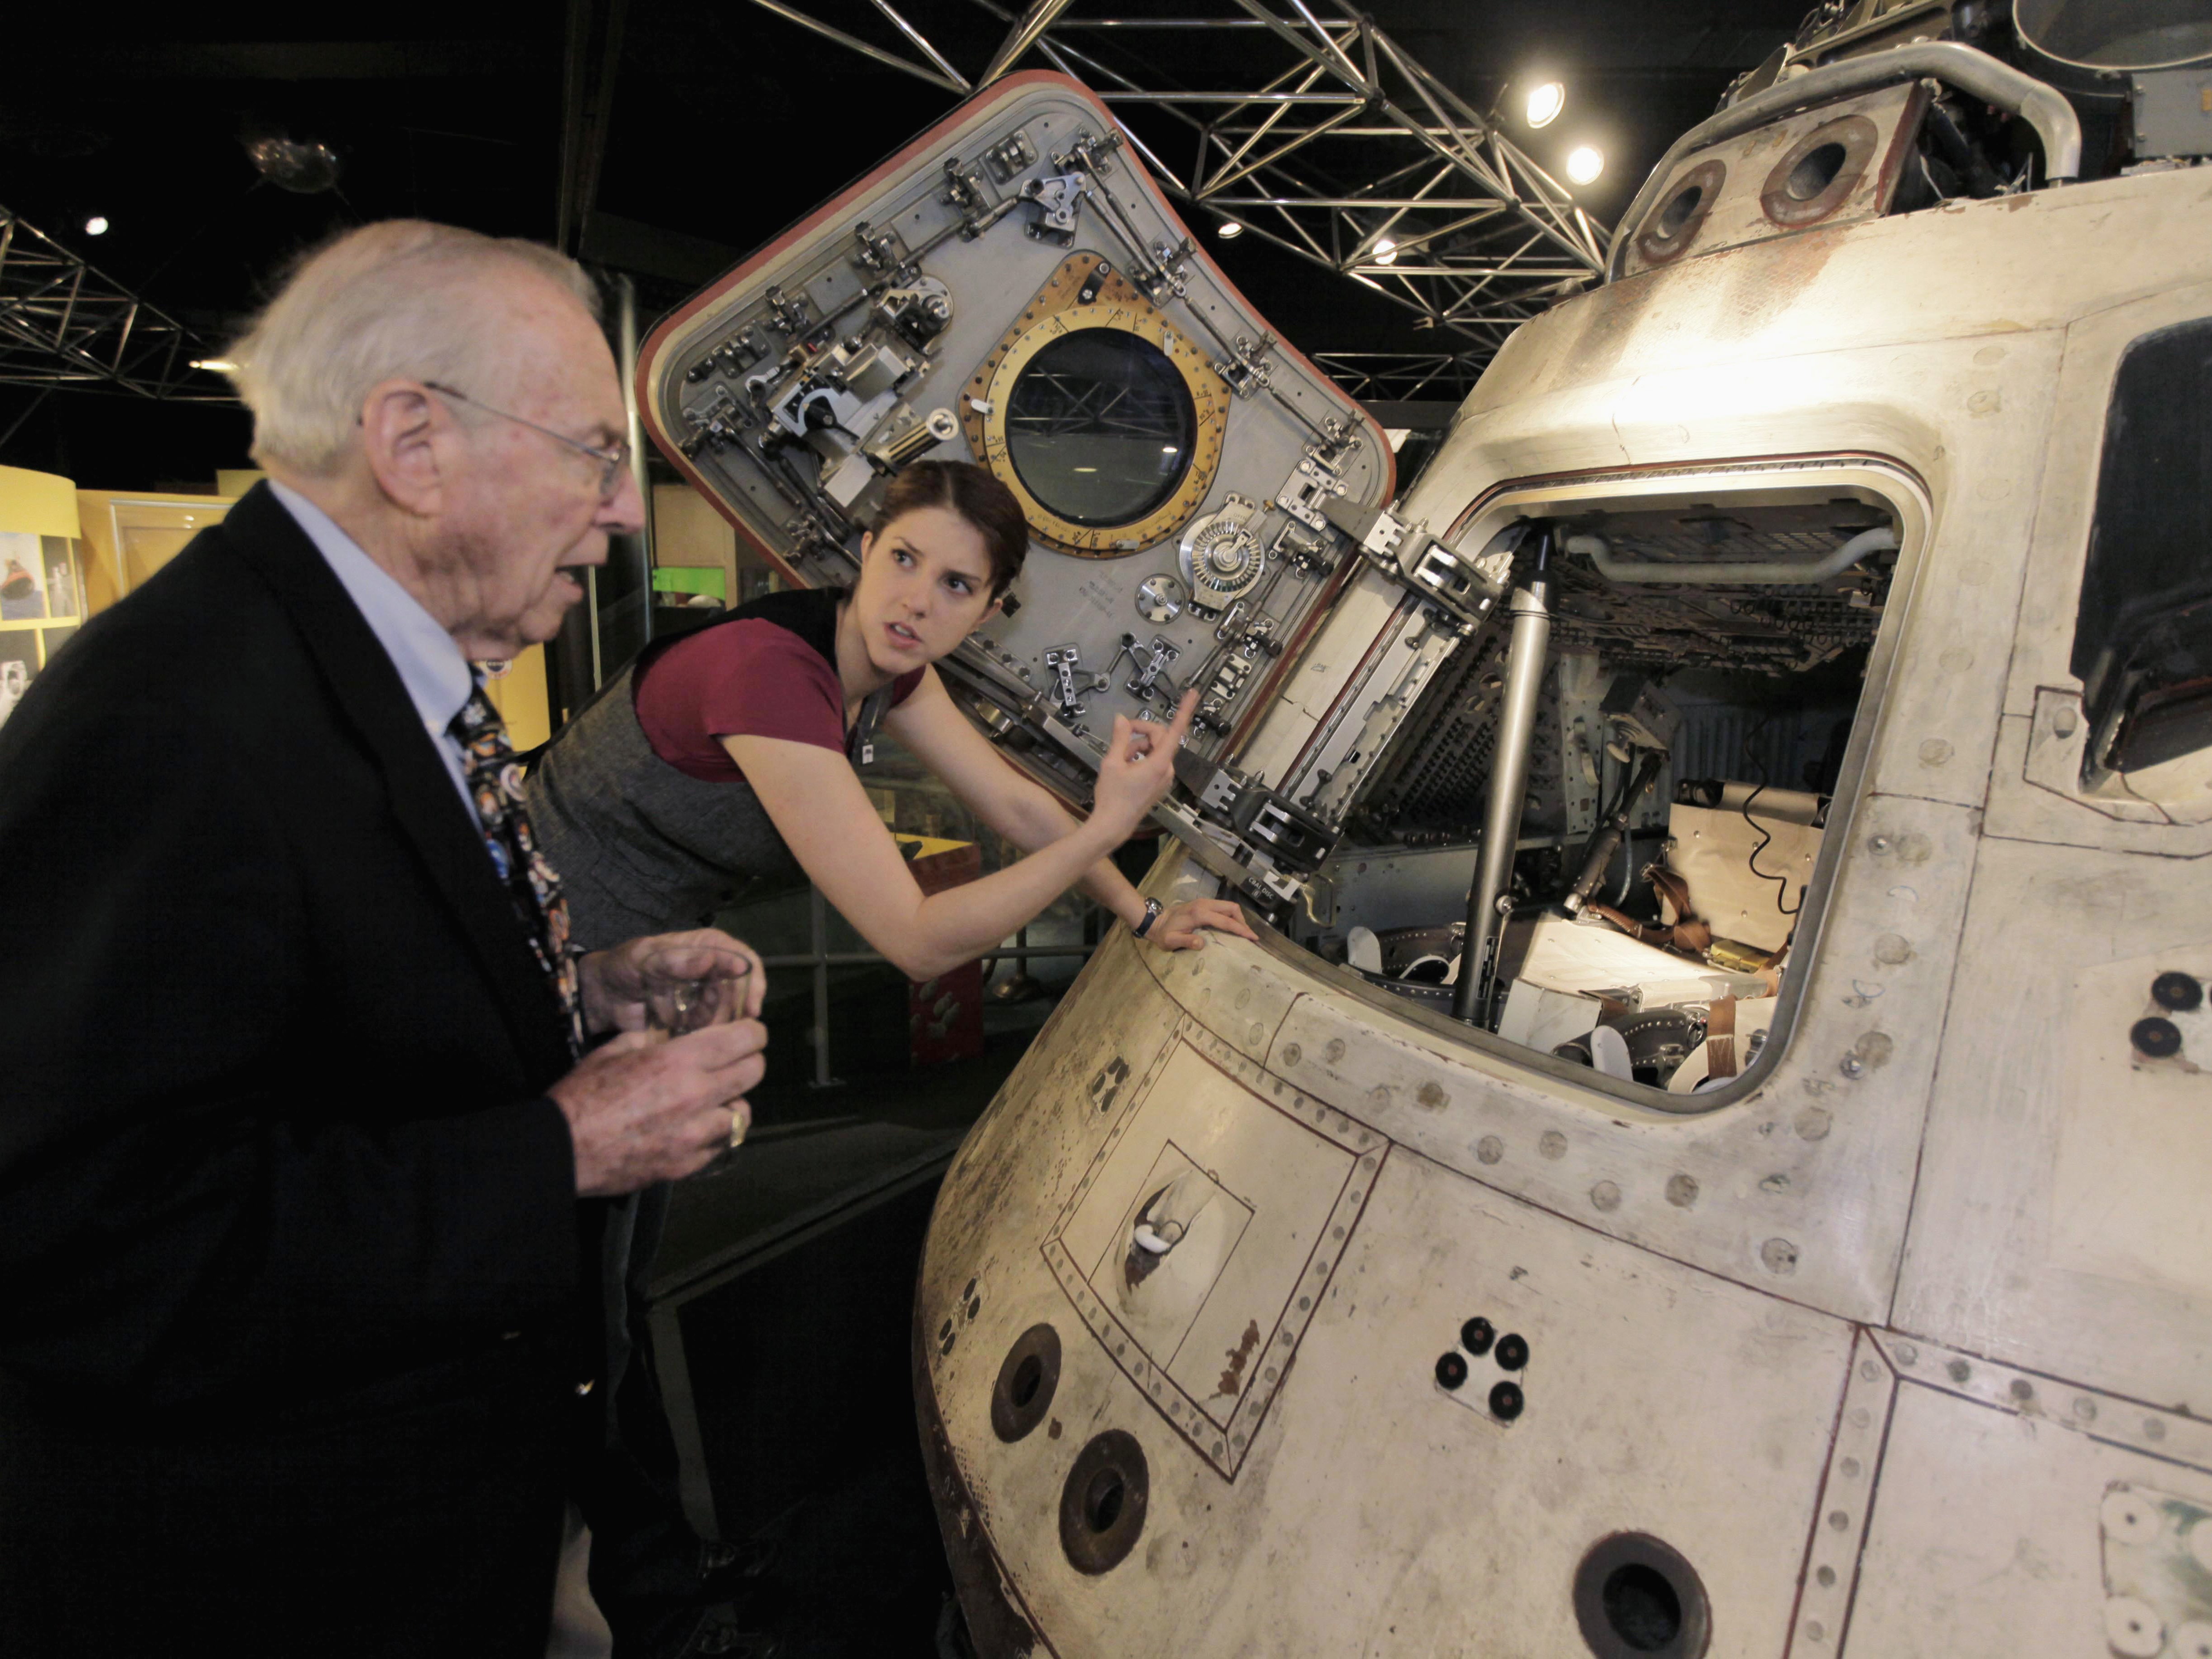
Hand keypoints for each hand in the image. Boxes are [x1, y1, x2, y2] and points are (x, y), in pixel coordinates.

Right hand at [548, 1019, 768, 1195]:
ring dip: (734, 1103)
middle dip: (749, 1062)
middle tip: (736, 1061)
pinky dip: (715, 1135)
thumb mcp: (613, 1050)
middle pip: (754, 1073)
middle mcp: (696, 1095)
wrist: (562, 1150)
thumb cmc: (582, 1096)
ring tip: (718, 1100)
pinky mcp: (686, 1165)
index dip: (753, 1032)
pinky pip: (719, 1146)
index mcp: (679, 1061)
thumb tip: (665, 1035)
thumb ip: (647, 1039)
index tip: (750, 1033)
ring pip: (742, 1114)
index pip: (743, 1039)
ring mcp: (694, 1135)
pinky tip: (699, 1129)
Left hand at [579, 928, 766, 1033]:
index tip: (752, 1007)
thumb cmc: (623, 966)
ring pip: (729, 1013)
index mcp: (706, 947)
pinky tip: (684, 1034)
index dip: (754, 982)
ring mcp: (704, 996)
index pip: (743, 959)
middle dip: (734, 1011)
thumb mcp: (647, 958)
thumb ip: (681, 961)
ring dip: (717, 1025)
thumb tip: (721, 961)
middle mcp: (712, 971)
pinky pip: (712, 1030)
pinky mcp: (695, 1019)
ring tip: (689, 1027)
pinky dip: (704, 1036)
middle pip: (741, 991)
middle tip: (715, 1026)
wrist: (601, 996)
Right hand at [1092, 690, 1197, 835]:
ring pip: (1154, 750)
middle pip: (1160, 738)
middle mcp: (1166, 770)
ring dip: (1137, 748)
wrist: (1113, 825)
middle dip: (1141, 734)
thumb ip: (1119, 738)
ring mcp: (1164, 778)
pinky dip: (1140, 758)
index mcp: (1158, 763)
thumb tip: (1122, 719)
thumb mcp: (1112, 763)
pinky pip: (1153, 762)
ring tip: (1119, 760)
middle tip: (1121, 734)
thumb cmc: (1112, 796)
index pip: (1175, 731)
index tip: (1193, 694)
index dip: (1184, 710)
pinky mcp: (1159, 784)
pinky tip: (1125, 767)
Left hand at [1142, 897, 1259, 951]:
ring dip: (1237, 918)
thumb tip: (1202, 944)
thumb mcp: (1171, 941)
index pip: (1225, 920)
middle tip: (1248, 936)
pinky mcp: (1203, 904)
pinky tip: (1231, 927)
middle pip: (1231, 908)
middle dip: (1242, 921)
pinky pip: (1222, 907)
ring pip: (1228, 906)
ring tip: (1242, 933)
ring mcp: (1204, 902)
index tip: (1253, 937)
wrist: (1155, 921)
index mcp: (1199, 913)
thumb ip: (1186, 941)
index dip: (1240, 929)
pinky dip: (1230, 916)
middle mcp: (1204, 904)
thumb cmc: (1163, 933)